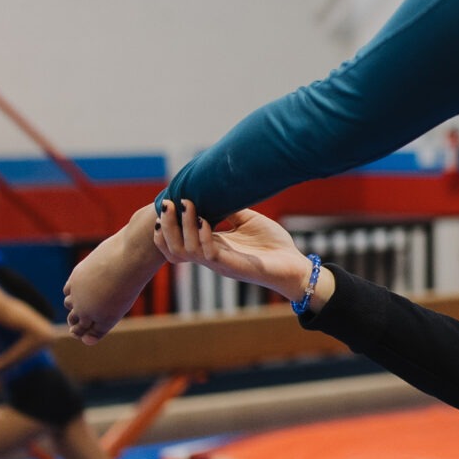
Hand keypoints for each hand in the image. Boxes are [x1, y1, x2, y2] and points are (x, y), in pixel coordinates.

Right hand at [153, 200, 310, 299]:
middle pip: (174, 249)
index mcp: (212, 247)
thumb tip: (216, 192)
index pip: (178, 242)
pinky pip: (209, 254)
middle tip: (167, 203)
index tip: (165, 205)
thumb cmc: (273, 245)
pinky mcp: (232, 266)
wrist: (294, 265)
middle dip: (167, 226)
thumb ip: (231, 210)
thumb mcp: (248, 221)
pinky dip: (204, 236)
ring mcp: (220, 263)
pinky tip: (205, 220)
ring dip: (183, 226)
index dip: (165, 228)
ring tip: (185, 205)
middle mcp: (211, 257)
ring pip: (187, 250)